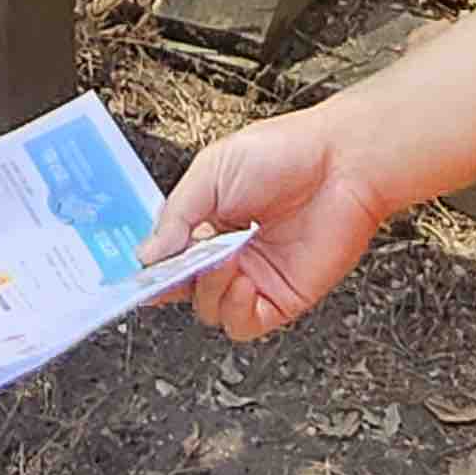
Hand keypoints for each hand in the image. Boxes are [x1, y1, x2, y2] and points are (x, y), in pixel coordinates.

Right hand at [140, 103, 388, 340]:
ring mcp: (256, 276)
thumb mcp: (213, 170)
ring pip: (211, 310)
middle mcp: (229, 252)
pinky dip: (234, 309)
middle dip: (175, 281)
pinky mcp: (283, 296)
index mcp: (207, 221)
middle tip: (181, 261)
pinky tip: (242, 280)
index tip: (133, 272)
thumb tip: (147, 255)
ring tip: (224, 259)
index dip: (151, 268)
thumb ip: (177, 215)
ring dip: (208, 291)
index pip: (168, 257)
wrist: (342, 161)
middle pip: (185, 288)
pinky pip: (245, 323)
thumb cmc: (284, 152)